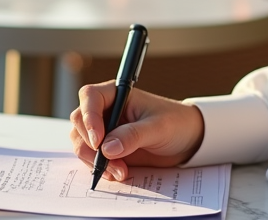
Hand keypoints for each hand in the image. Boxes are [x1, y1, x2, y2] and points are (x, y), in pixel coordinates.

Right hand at [69, 82, 204, 182]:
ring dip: (95, 161)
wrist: (188, 140)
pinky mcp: (108, 149)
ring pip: (82, 143)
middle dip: (90, 145)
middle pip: (79, 122)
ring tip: (119, 172)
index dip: (88, 118)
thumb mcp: (158, 128)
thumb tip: (107, 148)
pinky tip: (119, 173)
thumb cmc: (176, 123)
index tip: (98, 141)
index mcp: (117, 94)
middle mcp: (106, 110)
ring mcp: (105, 130)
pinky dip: (101, 168)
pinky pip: (92, 158)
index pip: (90, 97)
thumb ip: (133, 136)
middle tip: (107, 162)